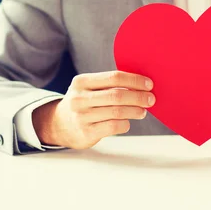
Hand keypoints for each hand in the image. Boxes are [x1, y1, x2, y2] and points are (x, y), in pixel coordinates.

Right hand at [32, 71, 154, 148]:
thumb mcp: (89, 88)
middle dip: (139, 97)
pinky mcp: (86, 132)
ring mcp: (82, 116)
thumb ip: (109, 84)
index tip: (149, 84)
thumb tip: (141, 84)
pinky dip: (125, 123)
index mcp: (82, 82)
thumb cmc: (83, 102)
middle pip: (117, 95)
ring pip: (117, 112)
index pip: (114, 77)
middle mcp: (79, 98)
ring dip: (135, 111)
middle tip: (151, 99)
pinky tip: (127, 121)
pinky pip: (114, 126)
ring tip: (143, 111)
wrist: (59, 125)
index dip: (135, 80)